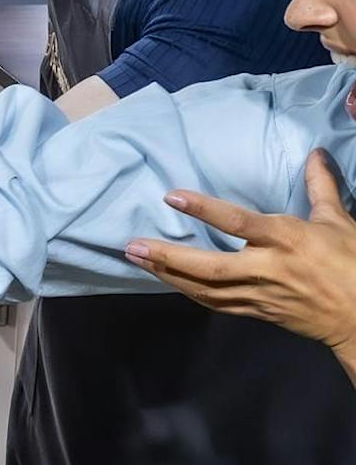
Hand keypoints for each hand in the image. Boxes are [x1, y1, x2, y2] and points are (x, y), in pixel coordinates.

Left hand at [126, 150, 355, 372]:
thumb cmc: (353, 264)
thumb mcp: (338, 221)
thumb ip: (320, 186)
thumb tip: (315, 152)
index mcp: (287, 240)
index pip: (237, 222)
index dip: (204, 209)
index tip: (171, 196)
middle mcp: (267, 269)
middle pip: (208, 267)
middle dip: (168, 257)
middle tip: (131, 246)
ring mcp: (258, 294)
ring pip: (204, 289)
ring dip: (168, 275)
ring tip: (136, 259)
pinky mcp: (256, 312)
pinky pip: (214, 303)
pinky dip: (187, 291)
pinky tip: (166, 279)